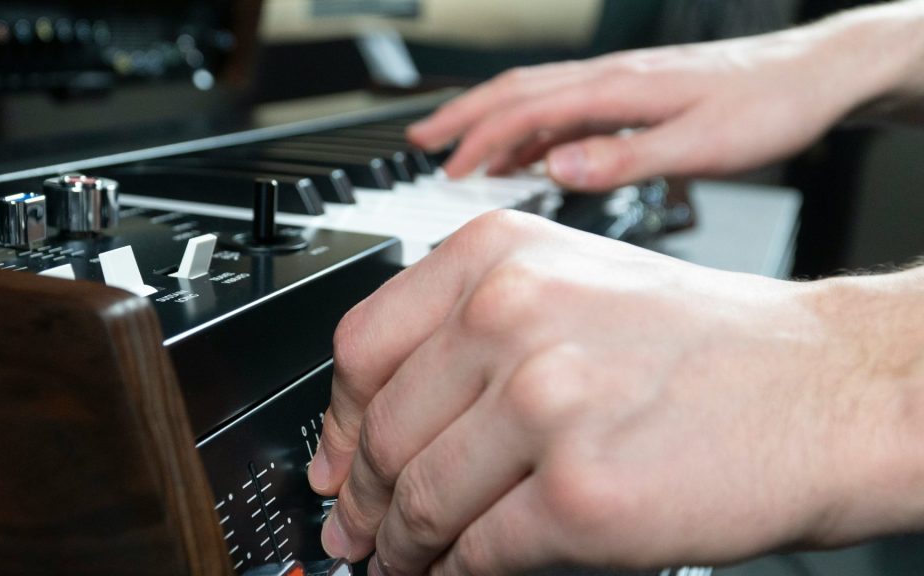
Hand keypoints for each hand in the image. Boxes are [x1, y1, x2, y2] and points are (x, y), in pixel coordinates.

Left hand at [308, 210, 923, 574]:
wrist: (822, 388)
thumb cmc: (702, 343)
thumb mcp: (570, 289)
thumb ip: (467, 341)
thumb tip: (377, 422)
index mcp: (499, 258)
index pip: (362, 346)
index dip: (338, 418)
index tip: (333, 457)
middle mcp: (513, 316)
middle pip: (382, 429)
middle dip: (361, 493)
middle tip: (354, 523)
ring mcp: (545, 403)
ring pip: (418, 497)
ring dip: (398, 543)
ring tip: (396, 559)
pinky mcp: (580, 494)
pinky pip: (474, 551)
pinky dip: (449, 574)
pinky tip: (449, 575)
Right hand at [406, 13, 915, 191]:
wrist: (817, 74)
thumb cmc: (769, 107)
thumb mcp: (700, 145)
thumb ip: (624, 158)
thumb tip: (556, 170)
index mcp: (620, 88)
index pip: (528, 110)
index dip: (480, 141)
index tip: (445, 171)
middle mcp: (612, 78)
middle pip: (516, 89)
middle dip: (463, 116)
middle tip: (421, 142)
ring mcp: (621, 83)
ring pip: (537, 94)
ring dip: (491, 120)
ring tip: (458, 152)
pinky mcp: (634, 94)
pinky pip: (566, 107)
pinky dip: (532, 130)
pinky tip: (528, 155)